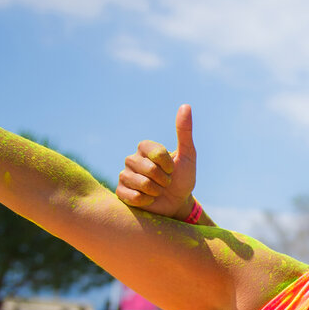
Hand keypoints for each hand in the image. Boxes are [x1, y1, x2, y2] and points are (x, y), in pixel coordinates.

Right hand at [116, 103, 197, 219]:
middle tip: (166, 183)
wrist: (177, 204)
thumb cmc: (182, 179)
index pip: (154, 151)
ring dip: (156, 190)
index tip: (172, 169)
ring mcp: (125, 176)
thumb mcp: (188, 156)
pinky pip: (132, 196)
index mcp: (145, 148)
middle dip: (163, 179)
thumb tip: (185, 106)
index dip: (167, 164)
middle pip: (147, 168)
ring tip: (158, 192)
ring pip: (139, 182)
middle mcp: (132, 159)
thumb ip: (184, 132)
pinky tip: (149, 200)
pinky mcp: (121, 192)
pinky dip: (146, 200)